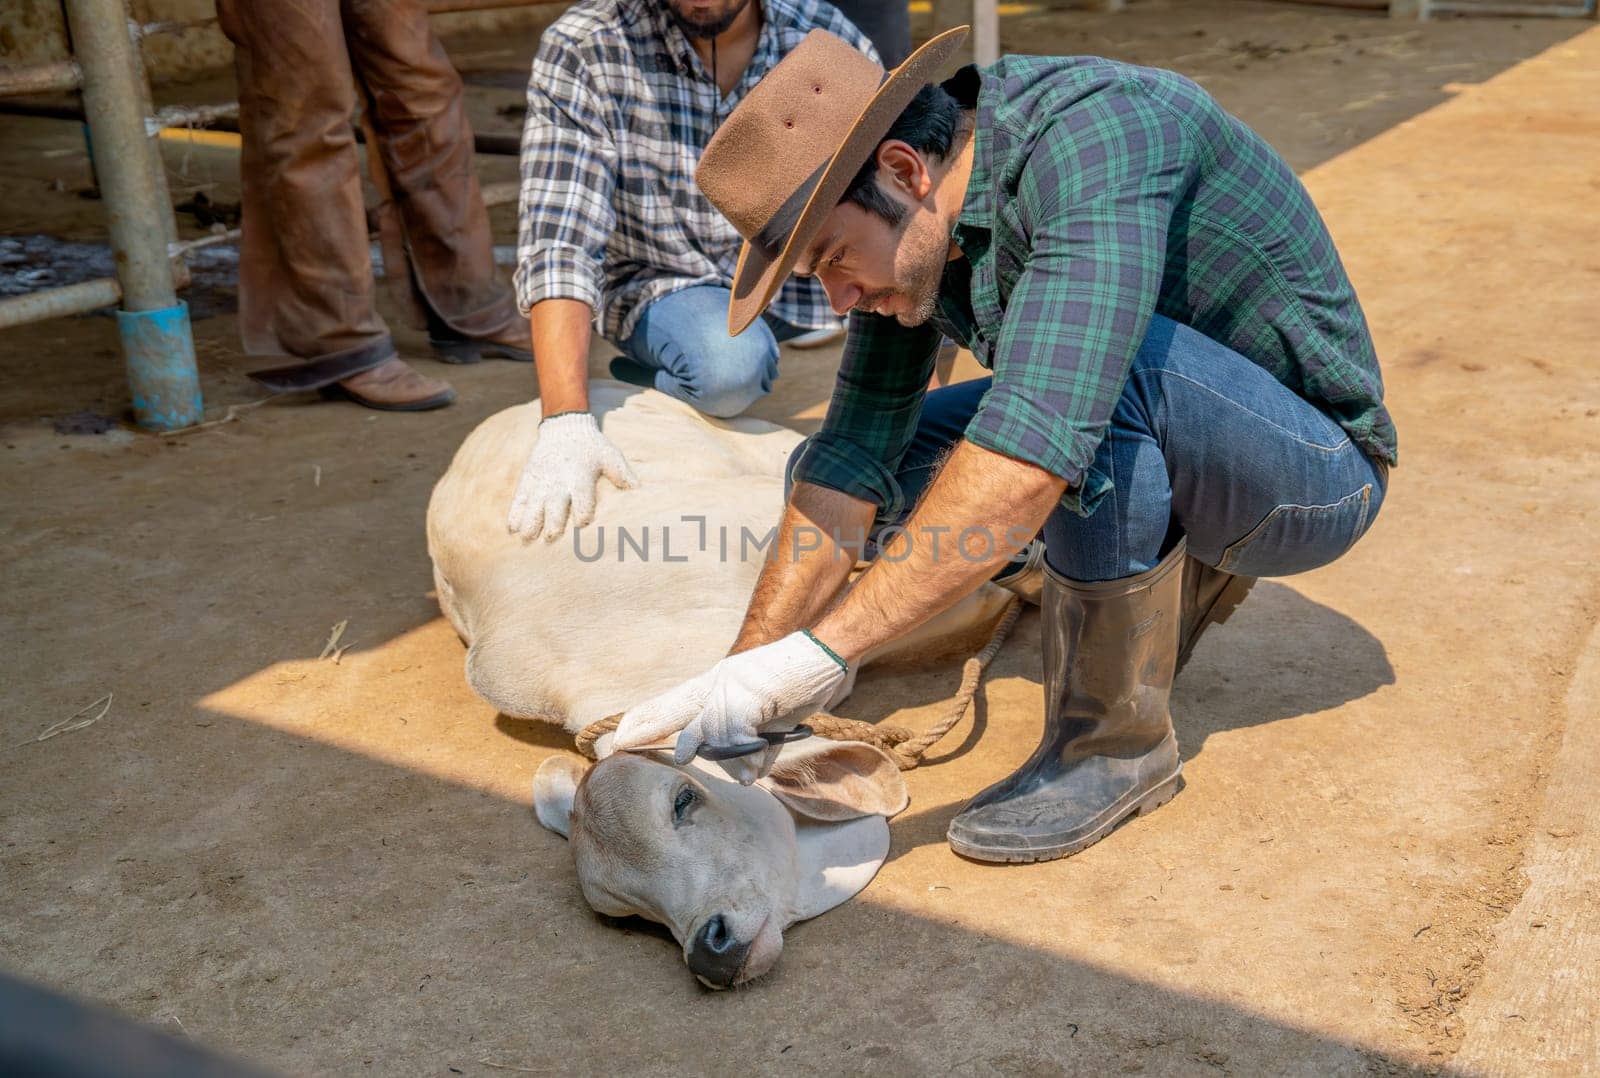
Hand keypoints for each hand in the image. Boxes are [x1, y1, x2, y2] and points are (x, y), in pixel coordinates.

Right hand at [507, 412, 637, 540]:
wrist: (565, 428)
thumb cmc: (592, 447)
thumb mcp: (610, 456)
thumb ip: (622, 473)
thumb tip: (638, 490)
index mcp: (580, 476)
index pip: (582, 498)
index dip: (583, 512)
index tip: (582, 524)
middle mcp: (559, 480)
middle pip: (555, 504)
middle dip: (553, 521)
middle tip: (551, 537)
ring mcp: (541, 481)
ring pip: (533, 504)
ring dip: (530, 521)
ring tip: (526, 538)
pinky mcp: (528, 479)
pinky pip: (519, 498)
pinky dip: (515, 513)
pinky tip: (511, 529)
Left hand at [613, 632, 847, 782]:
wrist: (823, 652)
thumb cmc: (798, 680)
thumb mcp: (771, 714)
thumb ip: (754, 741)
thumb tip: (746, 774)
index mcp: (719, 682)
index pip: (674, 700)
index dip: (647, 717)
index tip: (621, 733)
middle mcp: (718, 682)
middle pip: (674, 709)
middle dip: (646, 729)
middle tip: (619, 746)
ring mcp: (731, 688)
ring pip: (708, 732)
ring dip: (725, 757)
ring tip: (745, 773)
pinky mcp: (749, 697)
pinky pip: (736, 737)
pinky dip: (747, 755)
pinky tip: (756, 767)